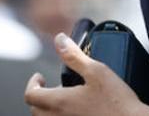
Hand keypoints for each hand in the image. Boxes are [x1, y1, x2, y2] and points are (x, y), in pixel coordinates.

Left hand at [23, 33, 148, 115]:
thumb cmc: (117, 101)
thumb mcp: (96, 71)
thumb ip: (74, 55)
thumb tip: (59, 39)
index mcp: (59, 102)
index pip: (31, 95)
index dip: (32, 83)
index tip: (40, 77)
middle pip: (35, 110)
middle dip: (39, 95)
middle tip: (52, 86)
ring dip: (48, 109)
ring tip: (65, 99)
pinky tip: (77, 110)